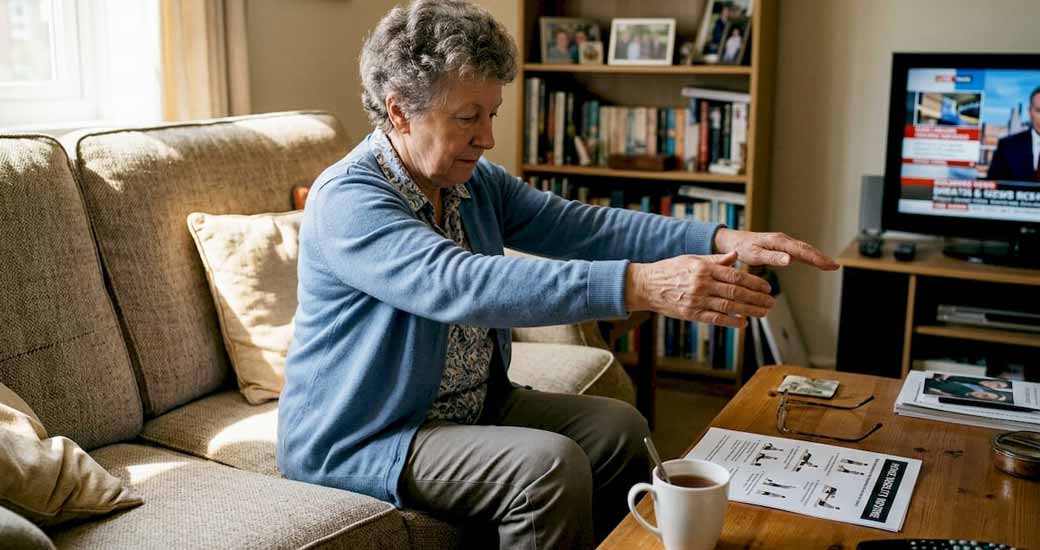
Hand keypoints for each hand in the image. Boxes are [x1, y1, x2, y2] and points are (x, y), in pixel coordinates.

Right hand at [624, 251, 775, 327]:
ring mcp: (696, 300)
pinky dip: (731, 322)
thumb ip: (715, 260)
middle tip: (771, 302)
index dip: (754, 283)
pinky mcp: (691, 314)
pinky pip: (715, 319)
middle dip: (756, 298)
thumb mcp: (692, 259)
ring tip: (763, 312)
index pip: (735, 276)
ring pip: (729, 307)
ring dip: (749, 311)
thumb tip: (735, 256)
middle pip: (735, 292)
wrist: (646, 285)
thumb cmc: (669, 270)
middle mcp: (702, 284)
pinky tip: (744, 323)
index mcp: (704, 268)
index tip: (767, 287)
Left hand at [713, 228, 838, 269]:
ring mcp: (783, 243)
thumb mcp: (755, 255)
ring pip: (804, 249)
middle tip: (835, 266)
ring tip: (830, 265)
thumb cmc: (743, 248)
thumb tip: (790, 260)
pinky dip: (809, 256)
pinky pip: (799, 251)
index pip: (802, 251)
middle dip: (821, 257)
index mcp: (778, 242)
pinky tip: (815, 262)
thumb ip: (772, 258)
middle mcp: (783, 240)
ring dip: (818, 256)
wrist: (735, 241)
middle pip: (806, 249)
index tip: (829, 264)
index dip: (817, 258)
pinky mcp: (782, 246)